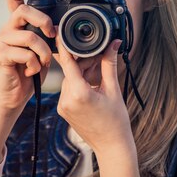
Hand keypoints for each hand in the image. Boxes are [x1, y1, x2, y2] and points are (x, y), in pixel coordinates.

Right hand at [0, 0, 55, 114]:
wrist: (14, 95)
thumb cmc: (31, 71)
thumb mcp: (43, 49)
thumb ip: (47, 36)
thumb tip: (61, 27)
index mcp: (17, 24)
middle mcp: (7, 29)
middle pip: (23, 10)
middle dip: (43, 21)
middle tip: (52, 35)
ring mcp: (2, 41)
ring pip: (29, 36)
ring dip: (44, 52)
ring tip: (43, 63)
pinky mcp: (0, 56)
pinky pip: (24, 54)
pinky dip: (34, 64)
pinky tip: (32, 71)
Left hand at [53, 36, 133, 153]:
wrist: (111, 145)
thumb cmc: (116, 120)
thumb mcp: (113, 89)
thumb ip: (109, 65)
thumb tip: (113, 44)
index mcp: (79, 93)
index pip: (68, 63)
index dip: (63, 45)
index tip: (60, 31)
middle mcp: (67, 99)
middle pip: (71, 70)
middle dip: (84, 62)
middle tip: (101, 57)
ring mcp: (63, 106)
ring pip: (69, 79)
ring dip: (81, 72)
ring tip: (98, 73)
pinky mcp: (63, 110)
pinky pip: (68, 89)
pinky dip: (78, 83)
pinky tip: (92, 84)